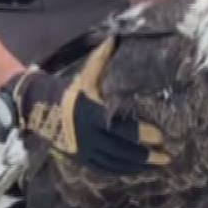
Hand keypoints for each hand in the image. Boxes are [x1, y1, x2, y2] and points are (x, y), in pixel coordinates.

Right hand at [4, 42, 168, 173]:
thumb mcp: (87, 74)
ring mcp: (84, 150)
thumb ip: (102, 58)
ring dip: (138, 166)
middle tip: (167, 157)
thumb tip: (117, 36)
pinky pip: (106, 169)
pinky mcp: (81, 160)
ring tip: (158, 165)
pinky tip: (139, 170)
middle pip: (122, 150)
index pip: (122, 128)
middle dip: (147, 155)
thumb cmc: (71, 90)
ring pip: (116, 163)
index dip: (142, 134)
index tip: (161, 136)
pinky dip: (123, 171)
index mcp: (92, 114)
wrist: (40, 109)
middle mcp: (88, 136)